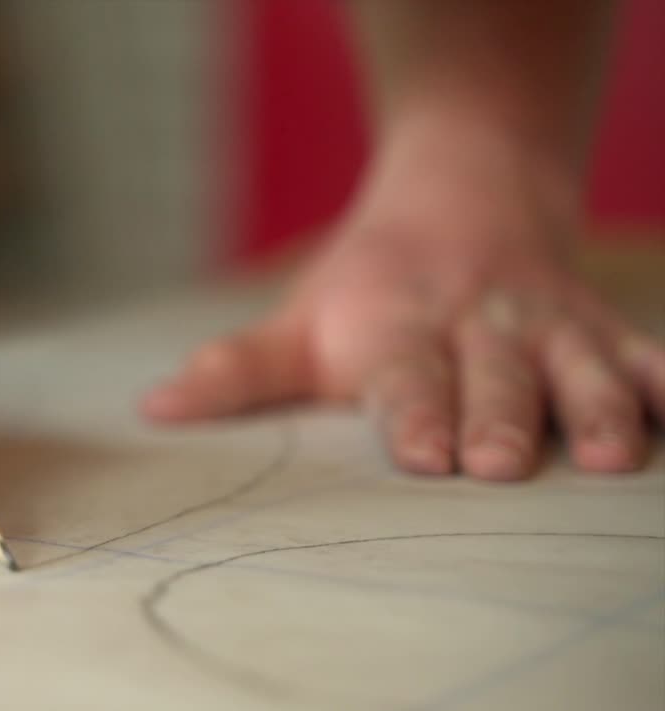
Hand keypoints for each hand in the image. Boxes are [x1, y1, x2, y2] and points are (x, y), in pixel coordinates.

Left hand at [143, 125, 663, 480]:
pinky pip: (643, 351)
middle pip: (491, 379)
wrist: (465, 191)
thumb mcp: (299, 321)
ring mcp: (546, 329)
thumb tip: (152, 413)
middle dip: (499, 419)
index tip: (424, 453)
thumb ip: (235, 373)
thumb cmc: (369, 282)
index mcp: (397, 333)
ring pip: (576, 367)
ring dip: (594, 406)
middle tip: (499, 463)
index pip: (405, 379)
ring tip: (612, 453)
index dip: (416, 414)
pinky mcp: (597, 328)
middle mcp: (475, 331)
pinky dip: (663, 378)